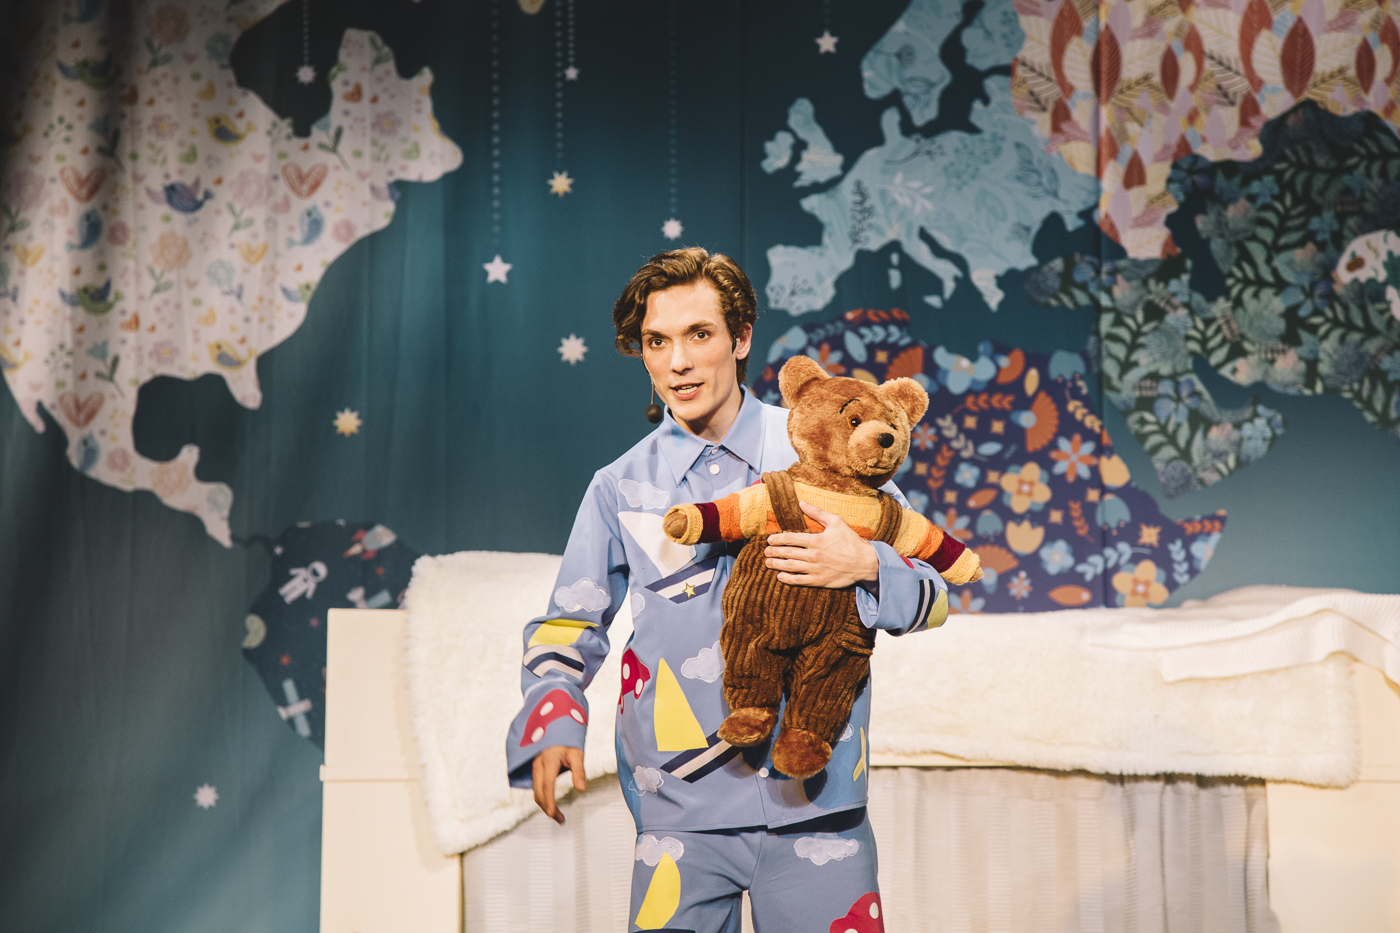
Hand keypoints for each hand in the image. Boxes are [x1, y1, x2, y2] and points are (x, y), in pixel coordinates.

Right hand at [531, 745, 585, 824]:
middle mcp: (538, 765)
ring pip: (536, 792)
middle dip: (548, 809)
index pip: (547, 786)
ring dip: (545, 806)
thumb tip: (582, 789)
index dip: (549, 802)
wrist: (554, 727)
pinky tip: (551, 804)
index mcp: (548, 761)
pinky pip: (536, 788)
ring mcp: (535, 768)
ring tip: (558, 816)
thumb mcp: (577, 754)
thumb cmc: (567, 740)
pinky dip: (543, 798)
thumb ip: (579, 771)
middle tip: (561, 820)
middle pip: (539, 793)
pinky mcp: (535, 770)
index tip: (554, 814)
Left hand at [764, 501, 879, 588]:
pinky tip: (780, 577)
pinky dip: (788, 579)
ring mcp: (816, 569)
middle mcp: (813, 555)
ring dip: (777, 565)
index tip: (770, 540)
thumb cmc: (851, 541)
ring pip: (790, 567)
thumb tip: (801, 502)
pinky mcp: (820, 580)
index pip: (790, 539)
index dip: (777, 539)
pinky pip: (799, 581)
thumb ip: (817, 513)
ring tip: (768, 563)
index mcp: (816, 540)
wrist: (865, 562)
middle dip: (774, 552)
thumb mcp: (836, 522)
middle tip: (766, 552)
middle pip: (787, 553)